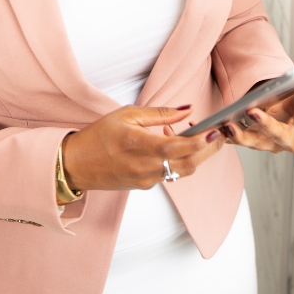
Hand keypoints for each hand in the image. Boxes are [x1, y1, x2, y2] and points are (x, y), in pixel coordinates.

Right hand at [59, 103, 223, 192]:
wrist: (75, 165)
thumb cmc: (98, 136)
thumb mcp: (127, 115)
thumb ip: (160, 113)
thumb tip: (187, 108)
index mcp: (139, 146)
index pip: (178, 148)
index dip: (200, 142)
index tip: (216, 130)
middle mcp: (144, 168)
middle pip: (188, 165)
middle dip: (208, 151)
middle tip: (219, 134)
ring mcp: (145, 180)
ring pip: (181, 171)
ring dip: (193, 155)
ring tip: (189, 133)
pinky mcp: (143, 185)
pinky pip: (169, 174)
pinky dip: (178, 160)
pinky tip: (170, 143)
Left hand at [219, 75, 293, 153]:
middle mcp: (292, 140)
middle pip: (279, 134)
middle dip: (266, 124)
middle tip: (252, 112)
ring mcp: (272, 145)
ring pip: (256, 142)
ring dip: (241, 135)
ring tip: (228, 123)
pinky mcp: (256, 143)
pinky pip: (241, 141)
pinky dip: (229, 136)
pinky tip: (218, 127)